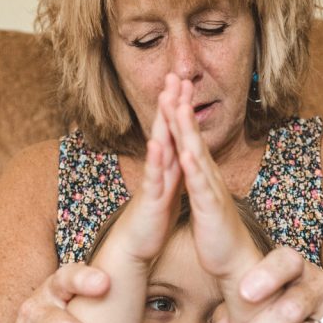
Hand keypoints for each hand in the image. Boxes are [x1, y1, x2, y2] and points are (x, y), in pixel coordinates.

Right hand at [112, 78, 181, 260]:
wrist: (136, 246)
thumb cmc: (153, 219)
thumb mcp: (168, 189)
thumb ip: (172, 169)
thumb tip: (179, 153)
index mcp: (167, 166)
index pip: (173, 130)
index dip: (179, 107)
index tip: (186, 82)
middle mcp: (158, 169)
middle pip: (164, 130)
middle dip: (170, 103)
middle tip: (174, 75)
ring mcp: (153, 182)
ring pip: (158, 148)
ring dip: (162, 123)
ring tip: (166, 99)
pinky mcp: (150, 199)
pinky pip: (154, 177)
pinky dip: (156, 160)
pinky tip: (157, 143)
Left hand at [159, 74, 260, 279]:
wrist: (234, 262)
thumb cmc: (217, 233)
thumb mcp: (203, 200)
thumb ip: (197, 180)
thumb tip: (192, 163)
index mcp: (202, 175)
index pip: (189, 137)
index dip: (179, 112)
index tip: (170, 86)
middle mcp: (209, 177)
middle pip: (193, 136)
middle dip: (183, 107)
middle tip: (176, 77)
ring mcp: (211, 191)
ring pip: (198, 155)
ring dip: (188, 131)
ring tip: (177, 105)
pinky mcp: (212, 209)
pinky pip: (201, 187)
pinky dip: (193, 170)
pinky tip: (186, 154)